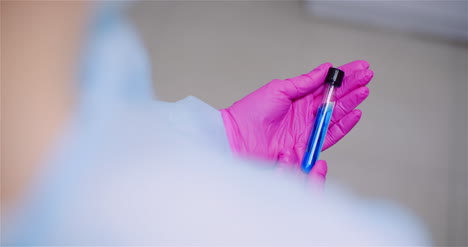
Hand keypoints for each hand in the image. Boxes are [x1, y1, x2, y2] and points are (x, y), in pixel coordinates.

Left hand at [221, 60, 372, 166]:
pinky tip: (355, 114)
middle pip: (334, 98)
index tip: (359, 68)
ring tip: (364, 91)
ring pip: (335, 114)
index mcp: (298, 97)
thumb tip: (324, 69)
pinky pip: (330, 135)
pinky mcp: (307, 144)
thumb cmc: (251, 112)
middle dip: (352, 87)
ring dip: (351, 103)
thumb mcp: (279, 89)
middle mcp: (305, 112)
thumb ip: (304, 83)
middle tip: (367, 76)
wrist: (239, 138)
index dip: (343, 76)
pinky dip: (344, 125)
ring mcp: (307, 128)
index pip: (325, 85)